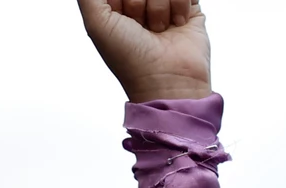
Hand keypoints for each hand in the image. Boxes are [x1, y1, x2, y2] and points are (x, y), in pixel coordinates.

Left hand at [78, 0, 211, 102]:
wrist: (166, 80)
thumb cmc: (131, 60)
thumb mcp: (96, 22)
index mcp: (116, 6)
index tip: (122, 16)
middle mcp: (141, 3)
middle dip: (137, 1)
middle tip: (139, 24)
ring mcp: (165, 4)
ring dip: (158, 5)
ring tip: (159, 29)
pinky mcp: (189, 8)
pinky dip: (179, 4)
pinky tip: (176, 24)